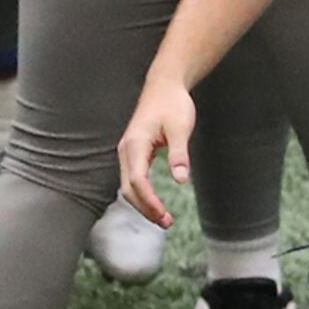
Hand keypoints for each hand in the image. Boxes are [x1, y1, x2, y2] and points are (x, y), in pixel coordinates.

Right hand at [116, 75, 196, 228]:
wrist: (164, 86)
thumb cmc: (173, 104)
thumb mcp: (180, 128)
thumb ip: (179, 154)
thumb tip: (182, 180)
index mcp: (135, 143)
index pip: (137, 180)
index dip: (149, 201)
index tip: (164, 216)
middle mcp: (126, 150)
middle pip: (128, 188)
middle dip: (145, 208)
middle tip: (166, 223)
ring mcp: (128, 152)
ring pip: (128, 186)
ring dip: (143, 204)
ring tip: (164, 219)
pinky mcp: (133, 153)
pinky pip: (133, 179)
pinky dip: (142, 194)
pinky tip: (155, 204)